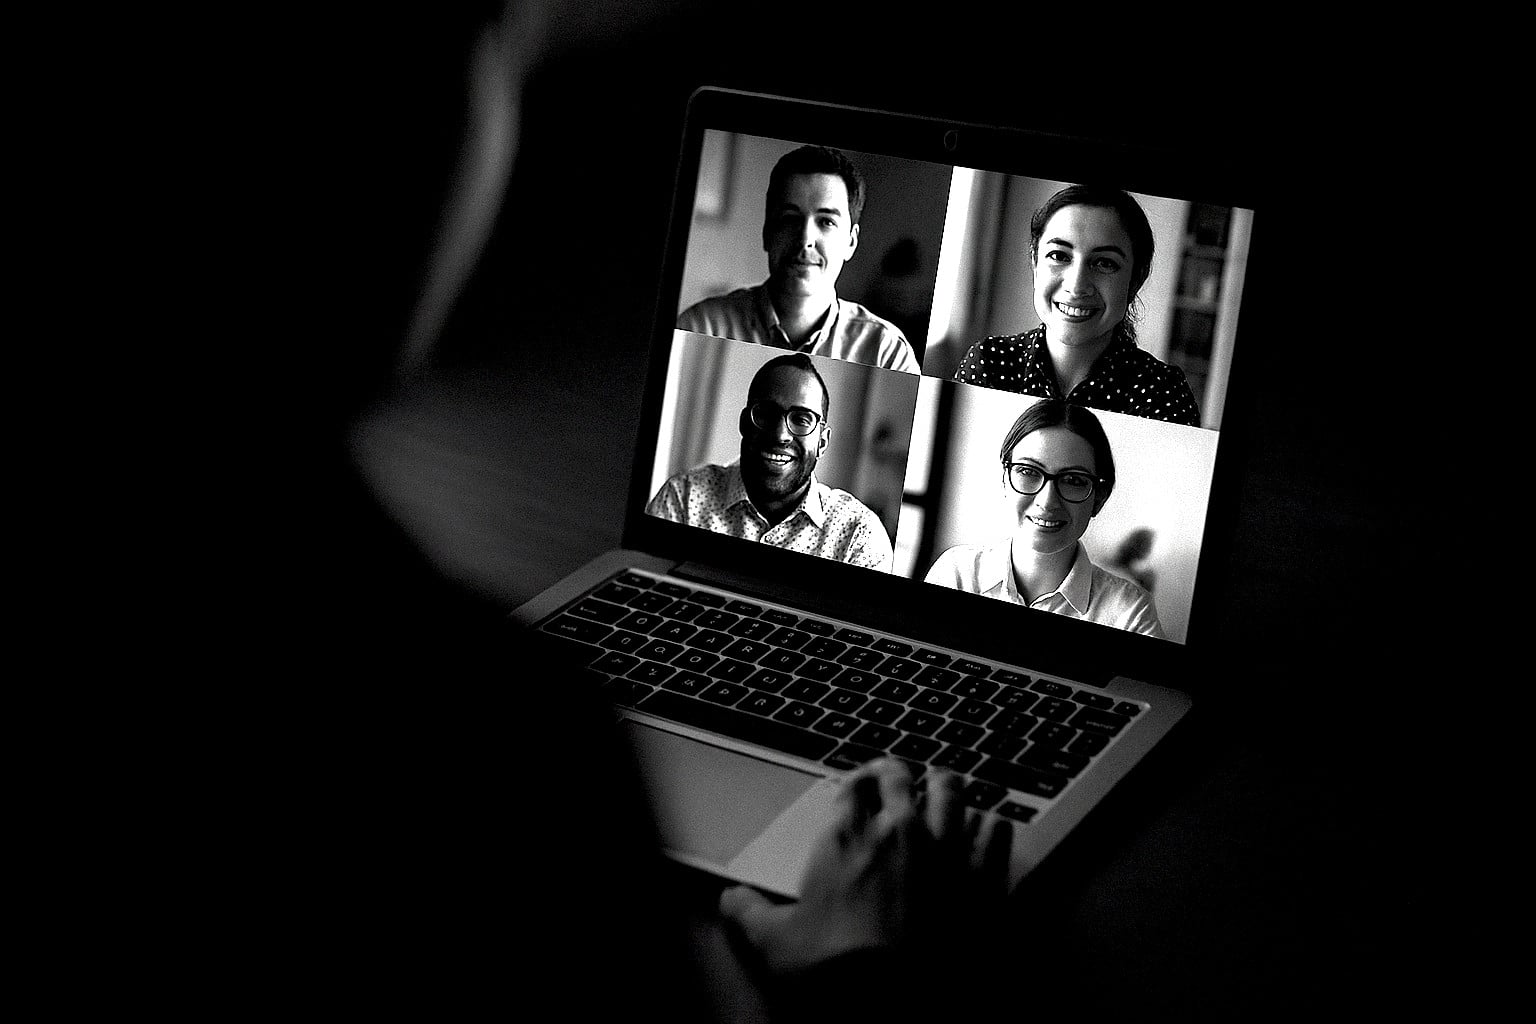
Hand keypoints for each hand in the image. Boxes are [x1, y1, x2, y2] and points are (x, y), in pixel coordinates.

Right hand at [717, 757, 1012, 977]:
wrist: (894, 1003)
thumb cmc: (833, 971)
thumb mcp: (773, 944)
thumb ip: (748, 913)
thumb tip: (730, 900)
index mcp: (845, 838)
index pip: (851, 786)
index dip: (856, 778)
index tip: (860, 781)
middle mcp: (897, 832)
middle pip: (902, 778)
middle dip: (901, 772)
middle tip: (901, 772)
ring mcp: (946, 851)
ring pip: (953, 794)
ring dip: (949, 786)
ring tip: (947, 781)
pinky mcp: (984, 878)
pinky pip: (995, 834)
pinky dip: (992, 826)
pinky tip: (991, 825)